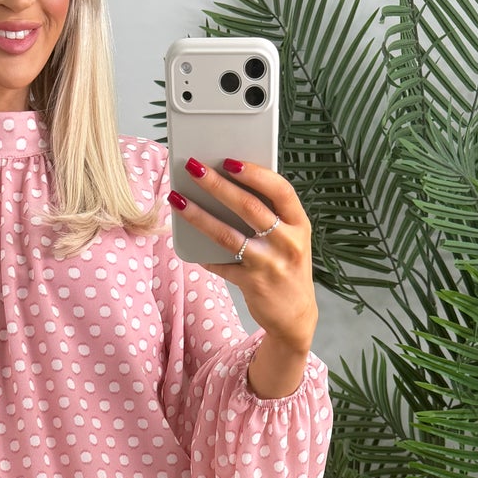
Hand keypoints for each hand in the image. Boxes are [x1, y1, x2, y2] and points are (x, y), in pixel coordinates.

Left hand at [169, 155, 318, 352]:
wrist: (295, 316)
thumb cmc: (287, 266)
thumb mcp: (290, 238)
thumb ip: (270, 215)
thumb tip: (227, 185)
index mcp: (300, 224)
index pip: (280, 190)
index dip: (255, 173)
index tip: (229, 160)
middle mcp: (288, 243)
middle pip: (249, 207)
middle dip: (217, 185)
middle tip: (193, 167)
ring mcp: (270, 265)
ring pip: (228, 235)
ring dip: (199, 215)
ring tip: (177, 199)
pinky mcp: (253, 284)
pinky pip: (221, 265)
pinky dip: (204, 254)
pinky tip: (189, 244)